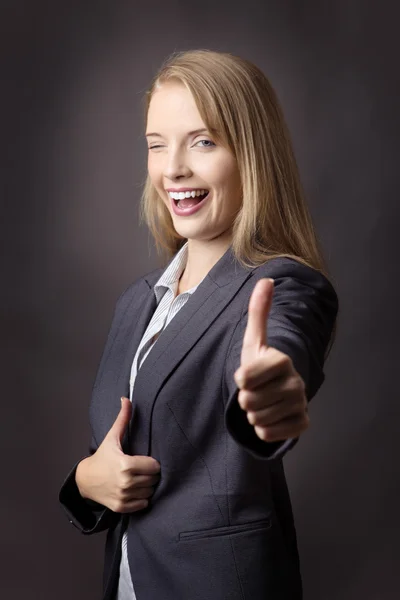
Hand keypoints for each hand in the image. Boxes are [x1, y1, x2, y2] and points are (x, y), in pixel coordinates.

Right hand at [75, 397, 160, 512]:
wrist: (85, 480)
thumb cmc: (102, 457)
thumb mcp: (112, 437)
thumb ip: (123, 418)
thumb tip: (126, 399)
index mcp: (126, 465)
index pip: (155, 466)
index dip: (151, 463)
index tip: (144, 460)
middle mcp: (125, 482)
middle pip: (154, 480)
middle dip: (150, 474)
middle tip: (141, 469)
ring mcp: (123, 496)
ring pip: (150, 492)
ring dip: (146, 486)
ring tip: (138, 479)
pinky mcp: (121, 507)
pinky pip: (143, 504)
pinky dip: (141, 498)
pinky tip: (134, 490)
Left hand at [234, 278, 308, 442]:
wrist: (277, 392)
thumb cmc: (260, 366)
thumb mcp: (254, 341)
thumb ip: (258, 312)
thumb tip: (266, 279)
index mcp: (281, 360)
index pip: (243, 378)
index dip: (240, 379)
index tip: (247, 375)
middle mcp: (296, 382)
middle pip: (248, 401)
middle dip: (245, 399)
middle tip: (255, 391)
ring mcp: (301, 404)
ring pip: (257, 419)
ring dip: (253, 414)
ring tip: (262, 402)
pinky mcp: (302, 424)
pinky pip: (268, 434)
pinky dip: (264, 429)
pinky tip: (271, 417)